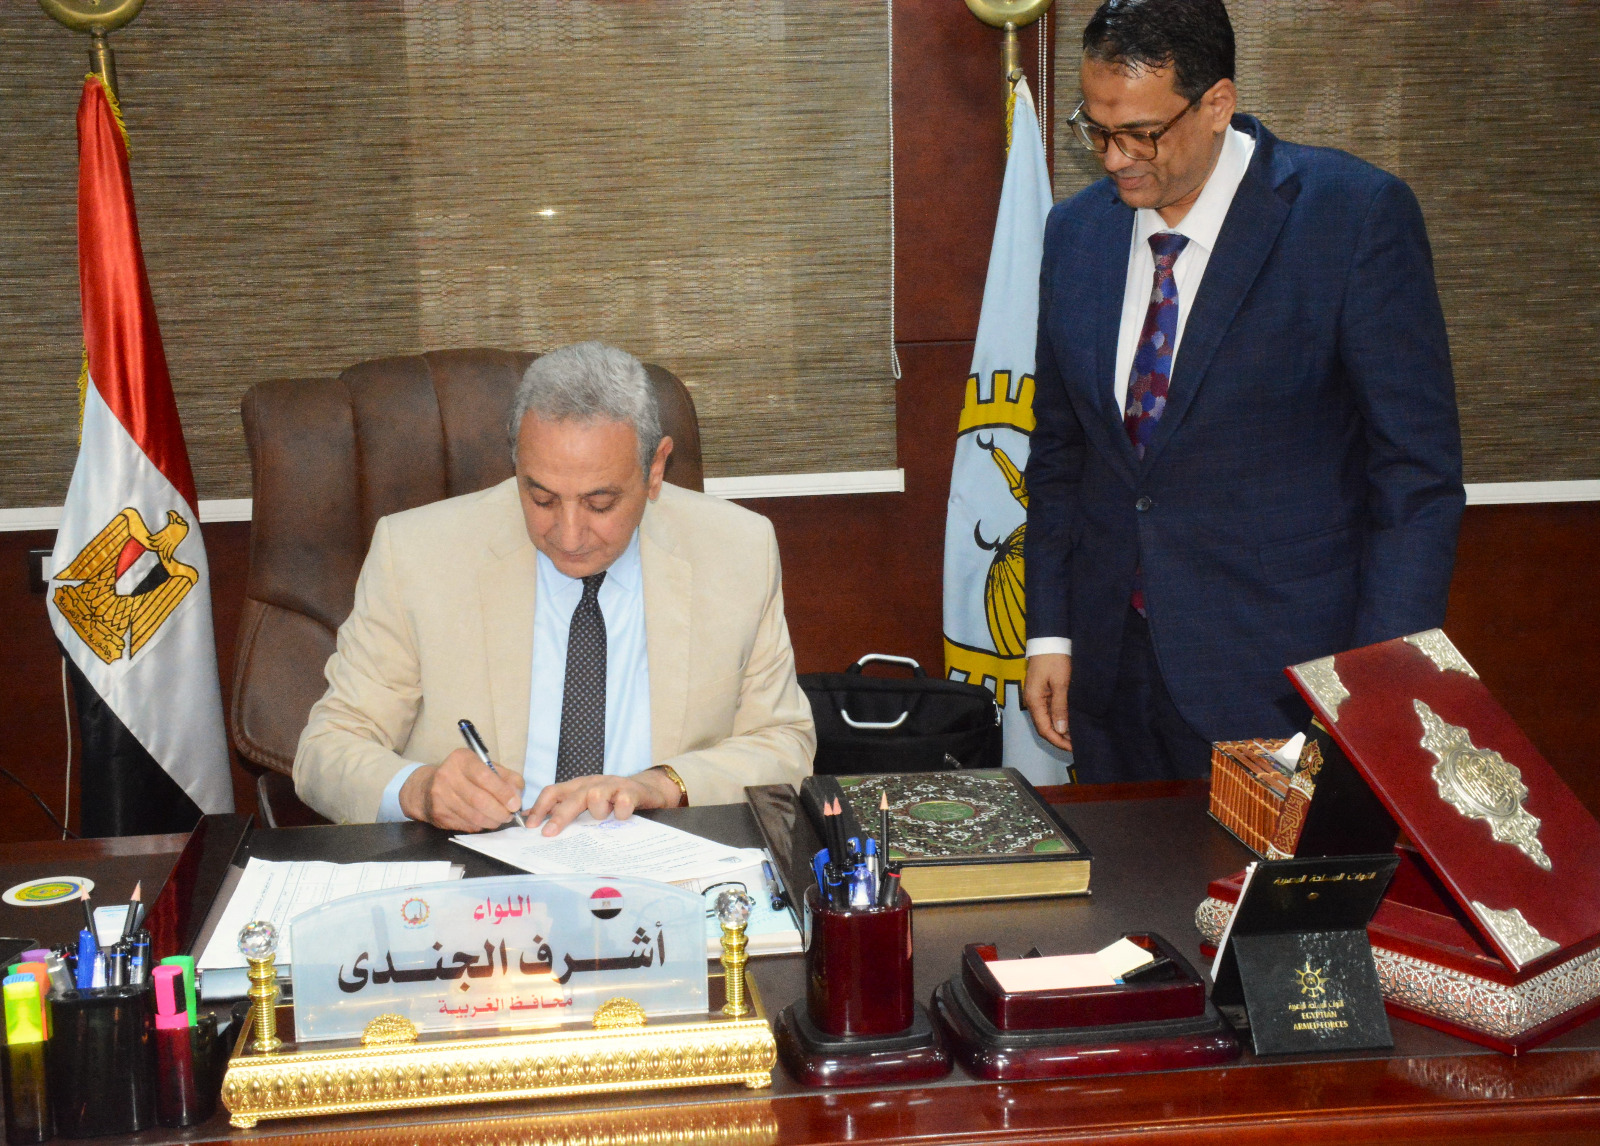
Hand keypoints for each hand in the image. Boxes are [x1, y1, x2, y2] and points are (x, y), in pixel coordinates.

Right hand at [398, 748, 524, 831]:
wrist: (427, 787)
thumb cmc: (465, 776)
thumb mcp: (486, 767)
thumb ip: (507, 778)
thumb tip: (517, 796)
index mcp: (461, 759)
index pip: (484, 776)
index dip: (503, 792)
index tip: (515, 804)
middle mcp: (447, 775)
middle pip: (479, 800)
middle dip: (500, 811)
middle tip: (510, 815)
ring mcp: (440, 796)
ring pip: (473, 816)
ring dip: (492, 821)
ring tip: (500, 819)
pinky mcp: (438, 814)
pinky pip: (466, 825)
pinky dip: (480, 826)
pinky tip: (484, 821)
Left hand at [525, 768, 684, 836]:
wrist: (648, 789)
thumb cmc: (612, 800)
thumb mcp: (586, 802)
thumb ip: (563, 809)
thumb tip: (529, 819)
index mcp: (578, 786)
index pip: (553, 792)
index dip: (540, 807)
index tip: (530, 826)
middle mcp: (592, 783)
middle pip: (572, 797)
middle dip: (559, 816)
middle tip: (549, 833)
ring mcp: (612, 786)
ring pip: (595, 795)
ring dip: (596, 811)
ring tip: (602, 818)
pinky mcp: (632, 790)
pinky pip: (623, 801)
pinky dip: (620, 812)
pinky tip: (622, 817)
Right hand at [1024, 653, 1073, 750]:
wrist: (1049, 641)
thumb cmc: (1055, 660)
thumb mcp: (1060, 683)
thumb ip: (1060, 706)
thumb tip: (1060, 730)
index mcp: (1034, 701)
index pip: (1044, 729)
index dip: (1058, 741)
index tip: (1073, 748)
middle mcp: (1033, 702)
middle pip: (1044, 727)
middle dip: (1060, 738)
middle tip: (1077, 745)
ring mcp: (1037, 698)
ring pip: (1047, 721)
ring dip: (1060, 730)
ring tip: (1076, 737)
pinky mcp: (1043, 693)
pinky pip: (1050, 712)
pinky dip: (1060, 720)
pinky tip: (1070, 723)